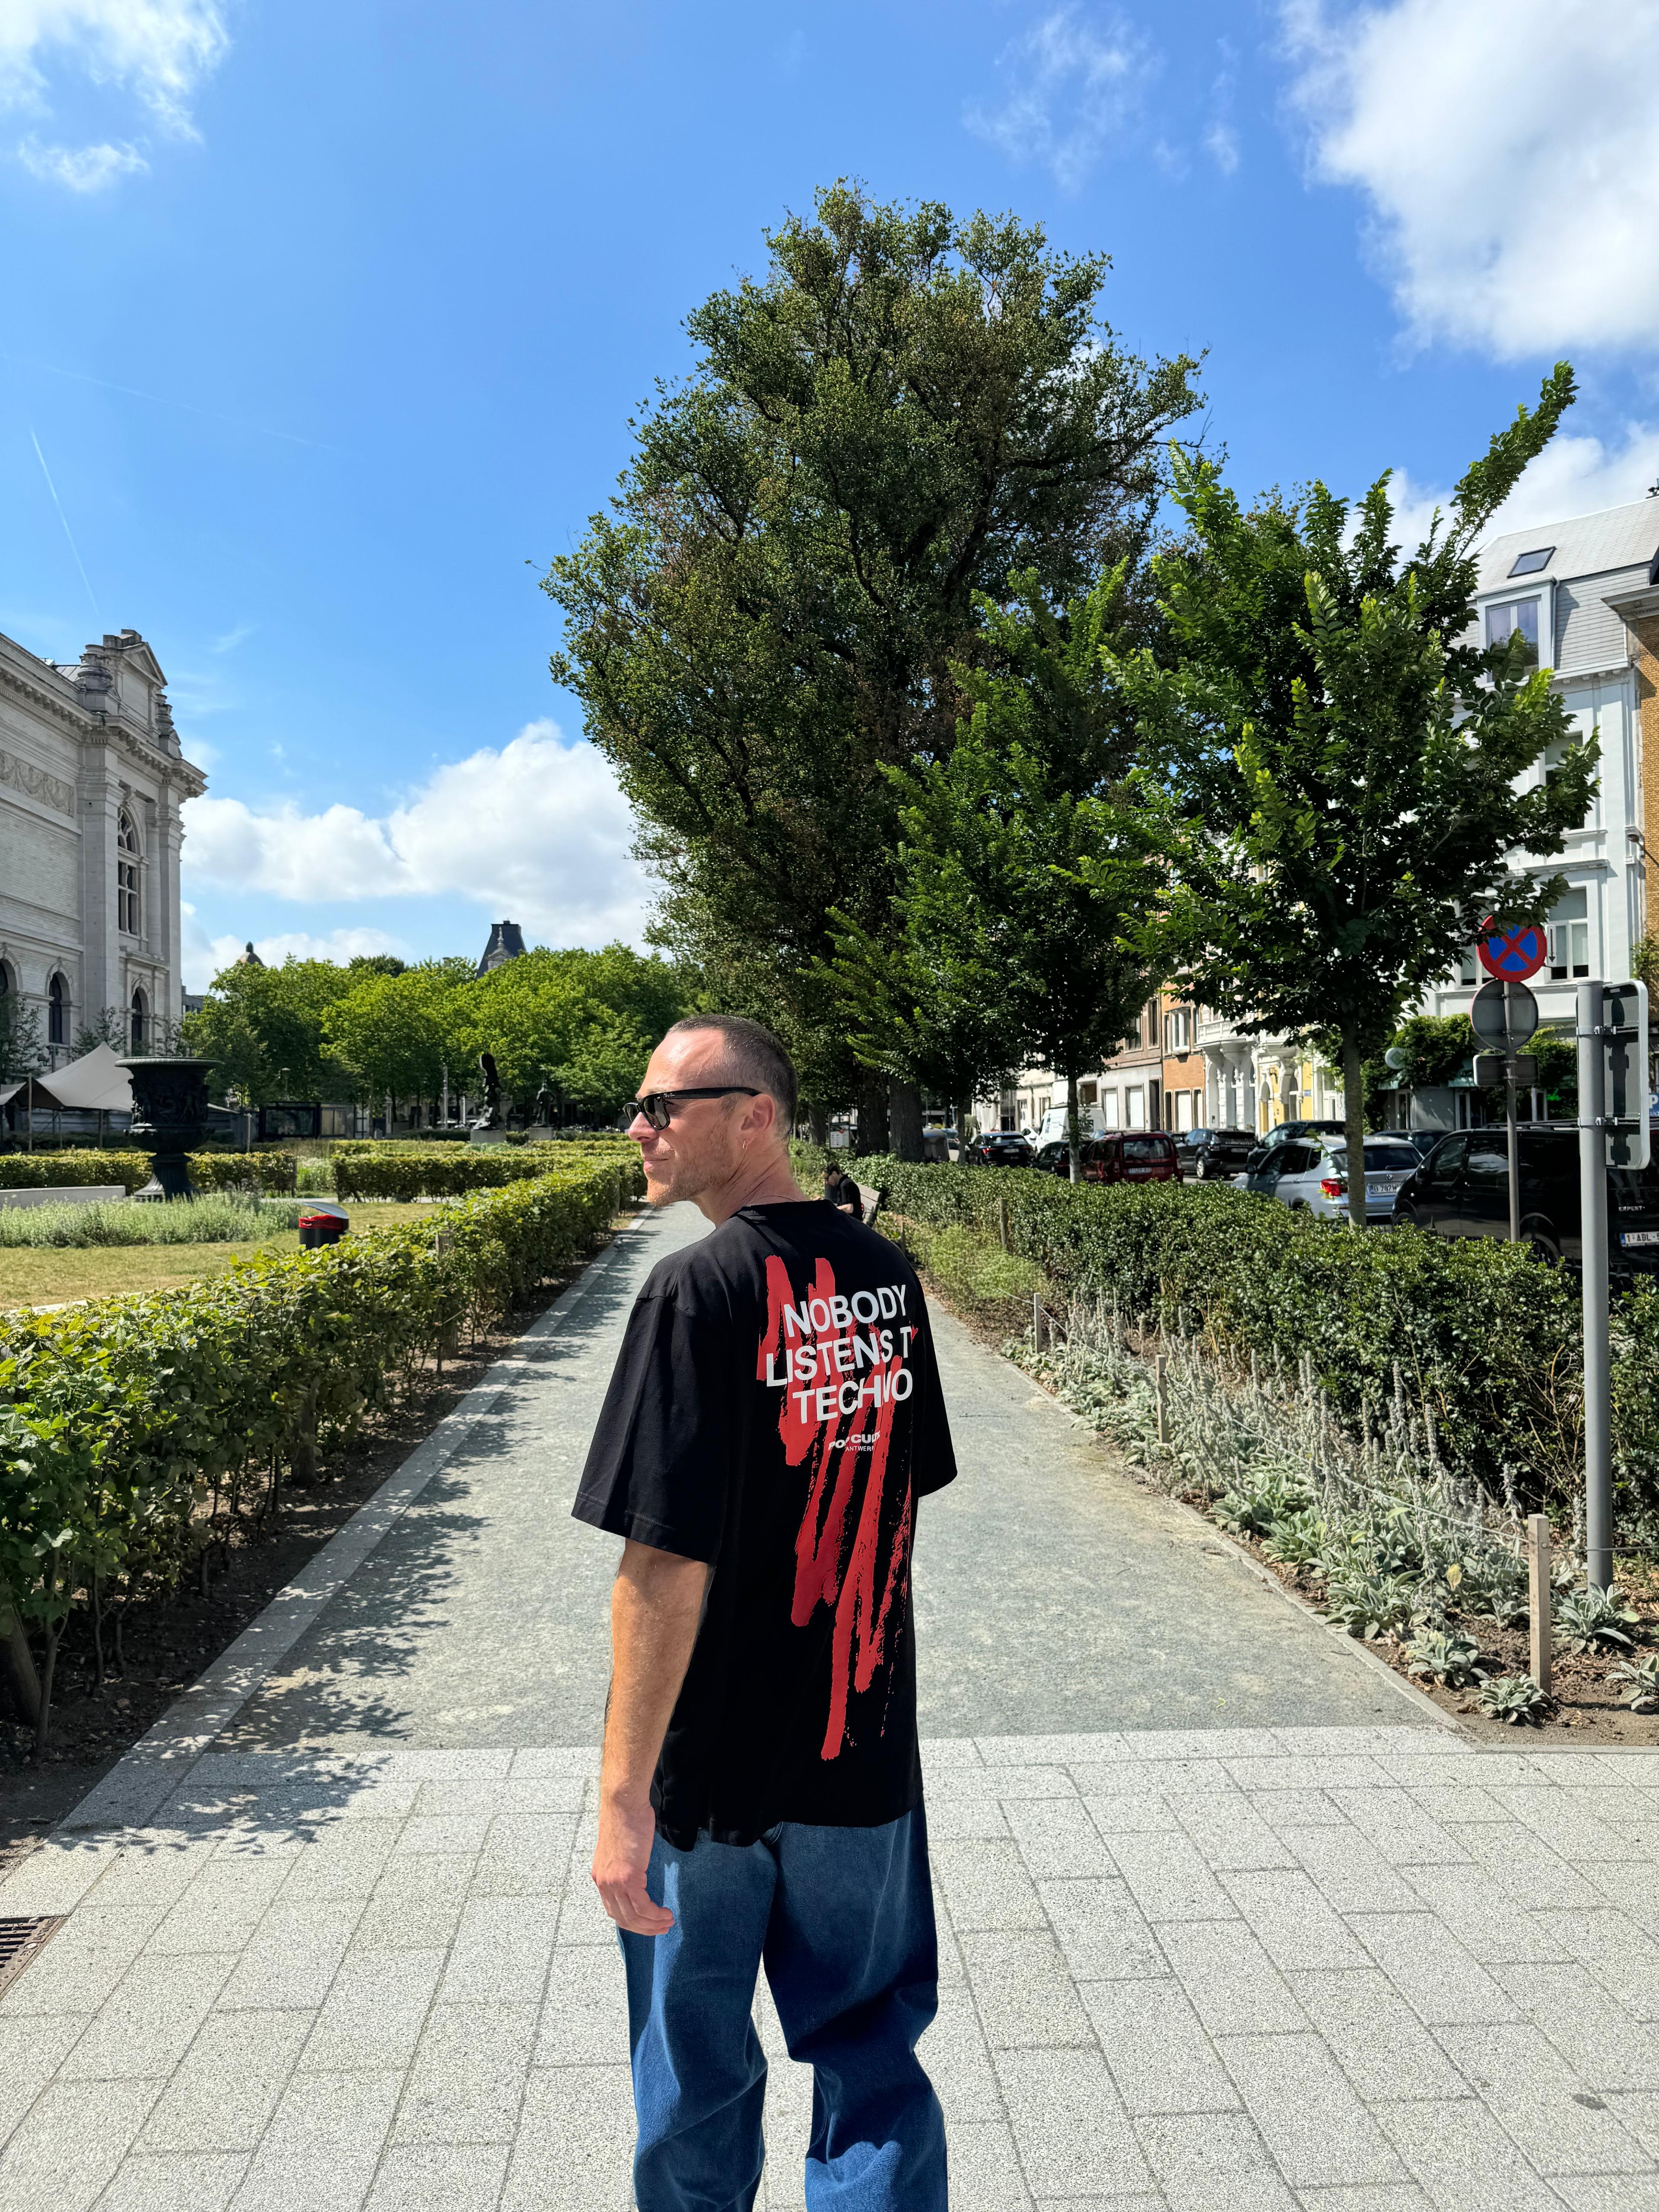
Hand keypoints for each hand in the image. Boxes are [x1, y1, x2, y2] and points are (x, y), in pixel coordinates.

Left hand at [593, 1792, 672, 1934]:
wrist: (623, 1803)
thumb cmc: (626, 1819)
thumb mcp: (620, 1850)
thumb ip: (624, 1867)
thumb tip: (636, 1876)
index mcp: (601, 1877)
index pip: (614, 1911)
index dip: (632, 1922)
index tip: (648, 1924)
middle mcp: (604, 1883)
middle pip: (623, 1919)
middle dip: (644, 1928)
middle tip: (661, 1929)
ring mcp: (614, 1882)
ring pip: (634, 1916)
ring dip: (652, 1924)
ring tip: (668, 1922)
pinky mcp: (628, 1877)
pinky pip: (643, 1906)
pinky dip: (655, 1914)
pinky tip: (666, 1913)